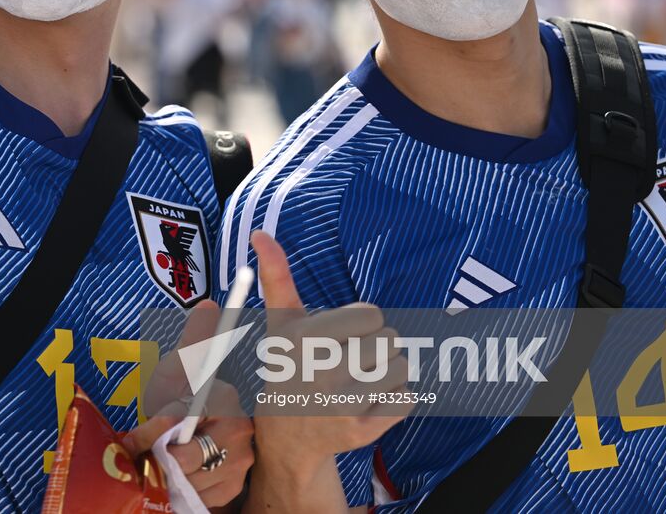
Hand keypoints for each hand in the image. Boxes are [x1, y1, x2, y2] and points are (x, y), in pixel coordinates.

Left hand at [125, 302, 255, 507]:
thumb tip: (209, 302)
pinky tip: (175, 482)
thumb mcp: (179, 373)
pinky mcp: (234, 489)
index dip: (159, 429)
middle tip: (143, 456)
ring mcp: (241, 463)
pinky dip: (181, 493)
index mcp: (227, 400)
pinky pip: (199, 498)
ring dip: (168, 478)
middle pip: (192, 456)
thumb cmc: (183, 403)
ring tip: (157, 468)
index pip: (190, 417)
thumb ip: (192, 344)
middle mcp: (241, 433)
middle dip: (161, 458)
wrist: (193, 445)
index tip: (137, 439)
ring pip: (193, 480)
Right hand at [251, 231, 409, 465]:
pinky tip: (365, 403)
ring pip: (402, 368)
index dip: (360, 324)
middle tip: (349, 360)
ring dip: (386, 373)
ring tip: (357, 381)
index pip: (372, 315)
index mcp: (306, 337)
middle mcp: (323, 371)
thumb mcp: (281, 321)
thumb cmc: (291, 363)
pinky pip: (406, 399)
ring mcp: (343, 404)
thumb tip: (259, 231)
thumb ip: (276, 275)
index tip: (338, 338)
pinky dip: (393, 399)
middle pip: (392, 339)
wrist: (287, 434)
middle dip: (375, 347)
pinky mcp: (363, 431)